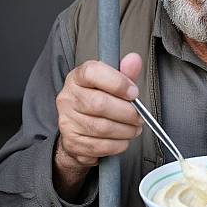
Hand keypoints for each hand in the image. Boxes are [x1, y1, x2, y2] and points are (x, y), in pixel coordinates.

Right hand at [54, 53, 143, 185]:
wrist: (79, 128)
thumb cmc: (99, 100)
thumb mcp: (112, 82)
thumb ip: (125, 72)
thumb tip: (134, 60)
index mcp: (78, 77)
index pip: (92, 73)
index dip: (117, 83)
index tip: (134, 92)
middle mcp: (68, 97)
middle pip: (99, 104)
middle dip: (127, 112)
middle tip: (139, 117)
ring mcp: (67, 121)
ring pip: (101, 128)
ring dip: (125, 130)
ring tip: (134, 128)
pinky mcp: (72, 142)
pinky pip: (99, 146)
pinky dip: (117, 144)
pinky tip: (123, 139)